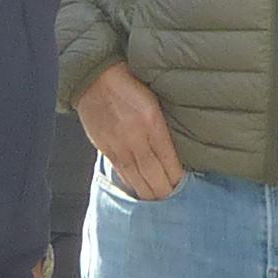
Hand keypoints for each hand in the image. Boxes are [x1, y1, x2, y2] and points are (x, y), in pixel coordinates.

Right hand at [76, 61, 180, 199]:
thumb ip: (161, 124)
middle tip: (173, 200)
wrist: (94, 76)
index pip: (167, 158)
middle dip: (163, 189)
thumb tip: (172, 148)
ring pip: (135, 175)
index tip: (183, 185)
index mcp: (151, 122)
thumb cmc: (128, 82)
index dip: (176, 176)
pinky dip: (130, 182)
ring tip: (157, 201)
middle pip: (152, 172)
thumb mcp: (153, 99)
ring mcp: (117, 143)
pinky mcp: (103, 145)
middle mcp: (134, 136)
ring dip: (147, 190)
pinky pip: (119, 169)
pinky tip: (137, 189)